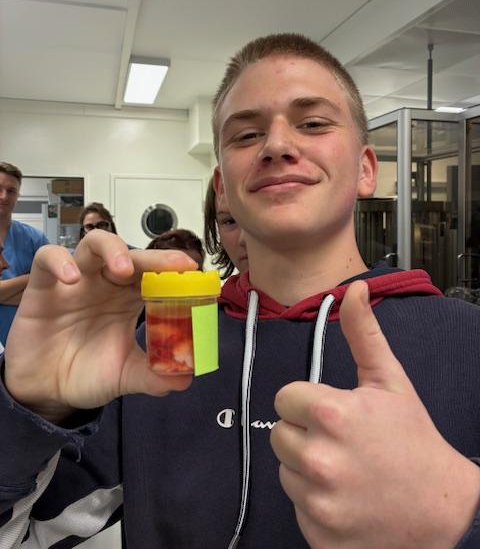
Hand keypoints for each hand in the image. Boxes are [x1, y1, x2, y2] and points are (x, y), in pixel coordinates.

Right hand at [4, 231, 194, 421]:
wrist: (46, 390)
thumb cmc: (87, 371)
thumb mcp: (125, 375)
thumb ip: (153, 376)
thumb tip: (184, 379)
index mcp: (129, 299)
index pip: (155, 274)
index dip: (173, 270)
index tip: (195, 273)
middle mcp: (105, 283)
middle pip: (132, 255)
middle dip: (155, 257)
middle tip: (176, 265)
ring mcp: (76, 281)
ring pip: (94, 244)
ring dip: (112, 249)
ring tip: (123, 268)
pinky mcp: (43, 286)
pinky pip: (47, 258)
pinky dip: (59, 261)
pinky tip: (70, 278)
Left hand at [270, 280, 479, 548]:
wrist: (443, 510)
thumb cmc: (414, 442)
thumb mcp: (390, 382)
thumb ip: (363, 334)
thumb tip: (355, 289)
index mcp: (332, 415)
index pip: (285, 397)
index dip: (308, 402)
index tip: (332, 411)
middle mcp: (320, 460)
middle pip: (279, 434)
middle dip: (304, 433)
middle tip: (341, 440)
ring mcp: (318, 503)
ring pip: (285, 471)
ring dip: (307, 468)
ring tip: (345, 469)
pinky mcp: (318, 536)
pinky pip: (297, 508)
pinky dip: (315, 504)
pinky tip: (346, 497)